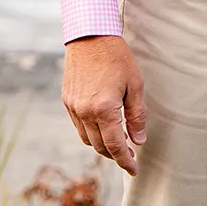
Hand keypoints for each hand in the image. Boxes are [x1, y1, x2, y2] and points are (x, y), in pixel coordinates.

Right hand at [61, 35, 147, 174]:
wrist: (89, 35)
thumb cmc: (116, 57)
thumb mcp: (135, 85)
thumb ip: (137, 115)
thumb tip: (139, 140)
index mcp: (104, 109)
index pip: (115, 146)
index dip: (125, 161)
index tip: (134, 170)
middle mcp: (85, 112)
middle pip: (100, 147)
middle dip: (115, 155)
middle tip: (129, 156)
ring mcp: (73, 107)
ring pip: (87, 139)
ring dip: (102, 145)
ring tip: (118, 141)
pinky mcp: (67, 100)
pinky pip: (78, 126)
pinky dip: (91, 132)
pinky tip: (103, 126)